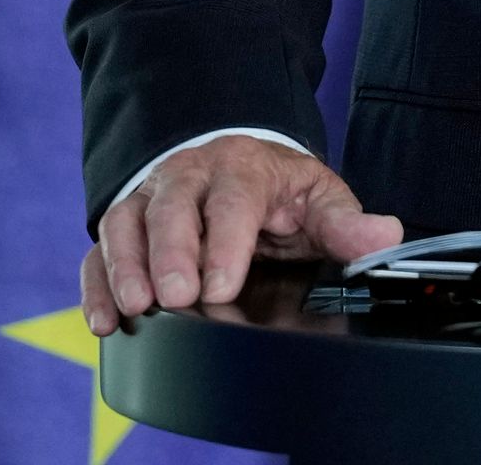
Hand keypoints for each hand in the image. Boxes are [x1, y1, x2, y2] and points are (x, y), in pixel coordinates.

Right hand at [80, 136, 403, 333]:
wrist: (237, 161)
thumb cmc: (278, 189)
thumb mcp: (318, 196)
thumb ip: (346, 222)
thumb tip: (383, 236)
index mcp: (242, 168)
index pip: (232, 201)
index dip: (224, 243)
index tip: (221, 284)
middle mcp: (189, 177)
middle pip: (172, 207)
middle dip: (170, 252)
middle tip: (174, 296)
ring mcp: (151, 199)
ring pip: (126, 222)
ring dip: (126, 265)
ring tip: (134, 305)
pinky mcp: (125, 225)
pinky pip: (99, 249)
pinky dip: (96, 284)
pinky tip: (104, 319)